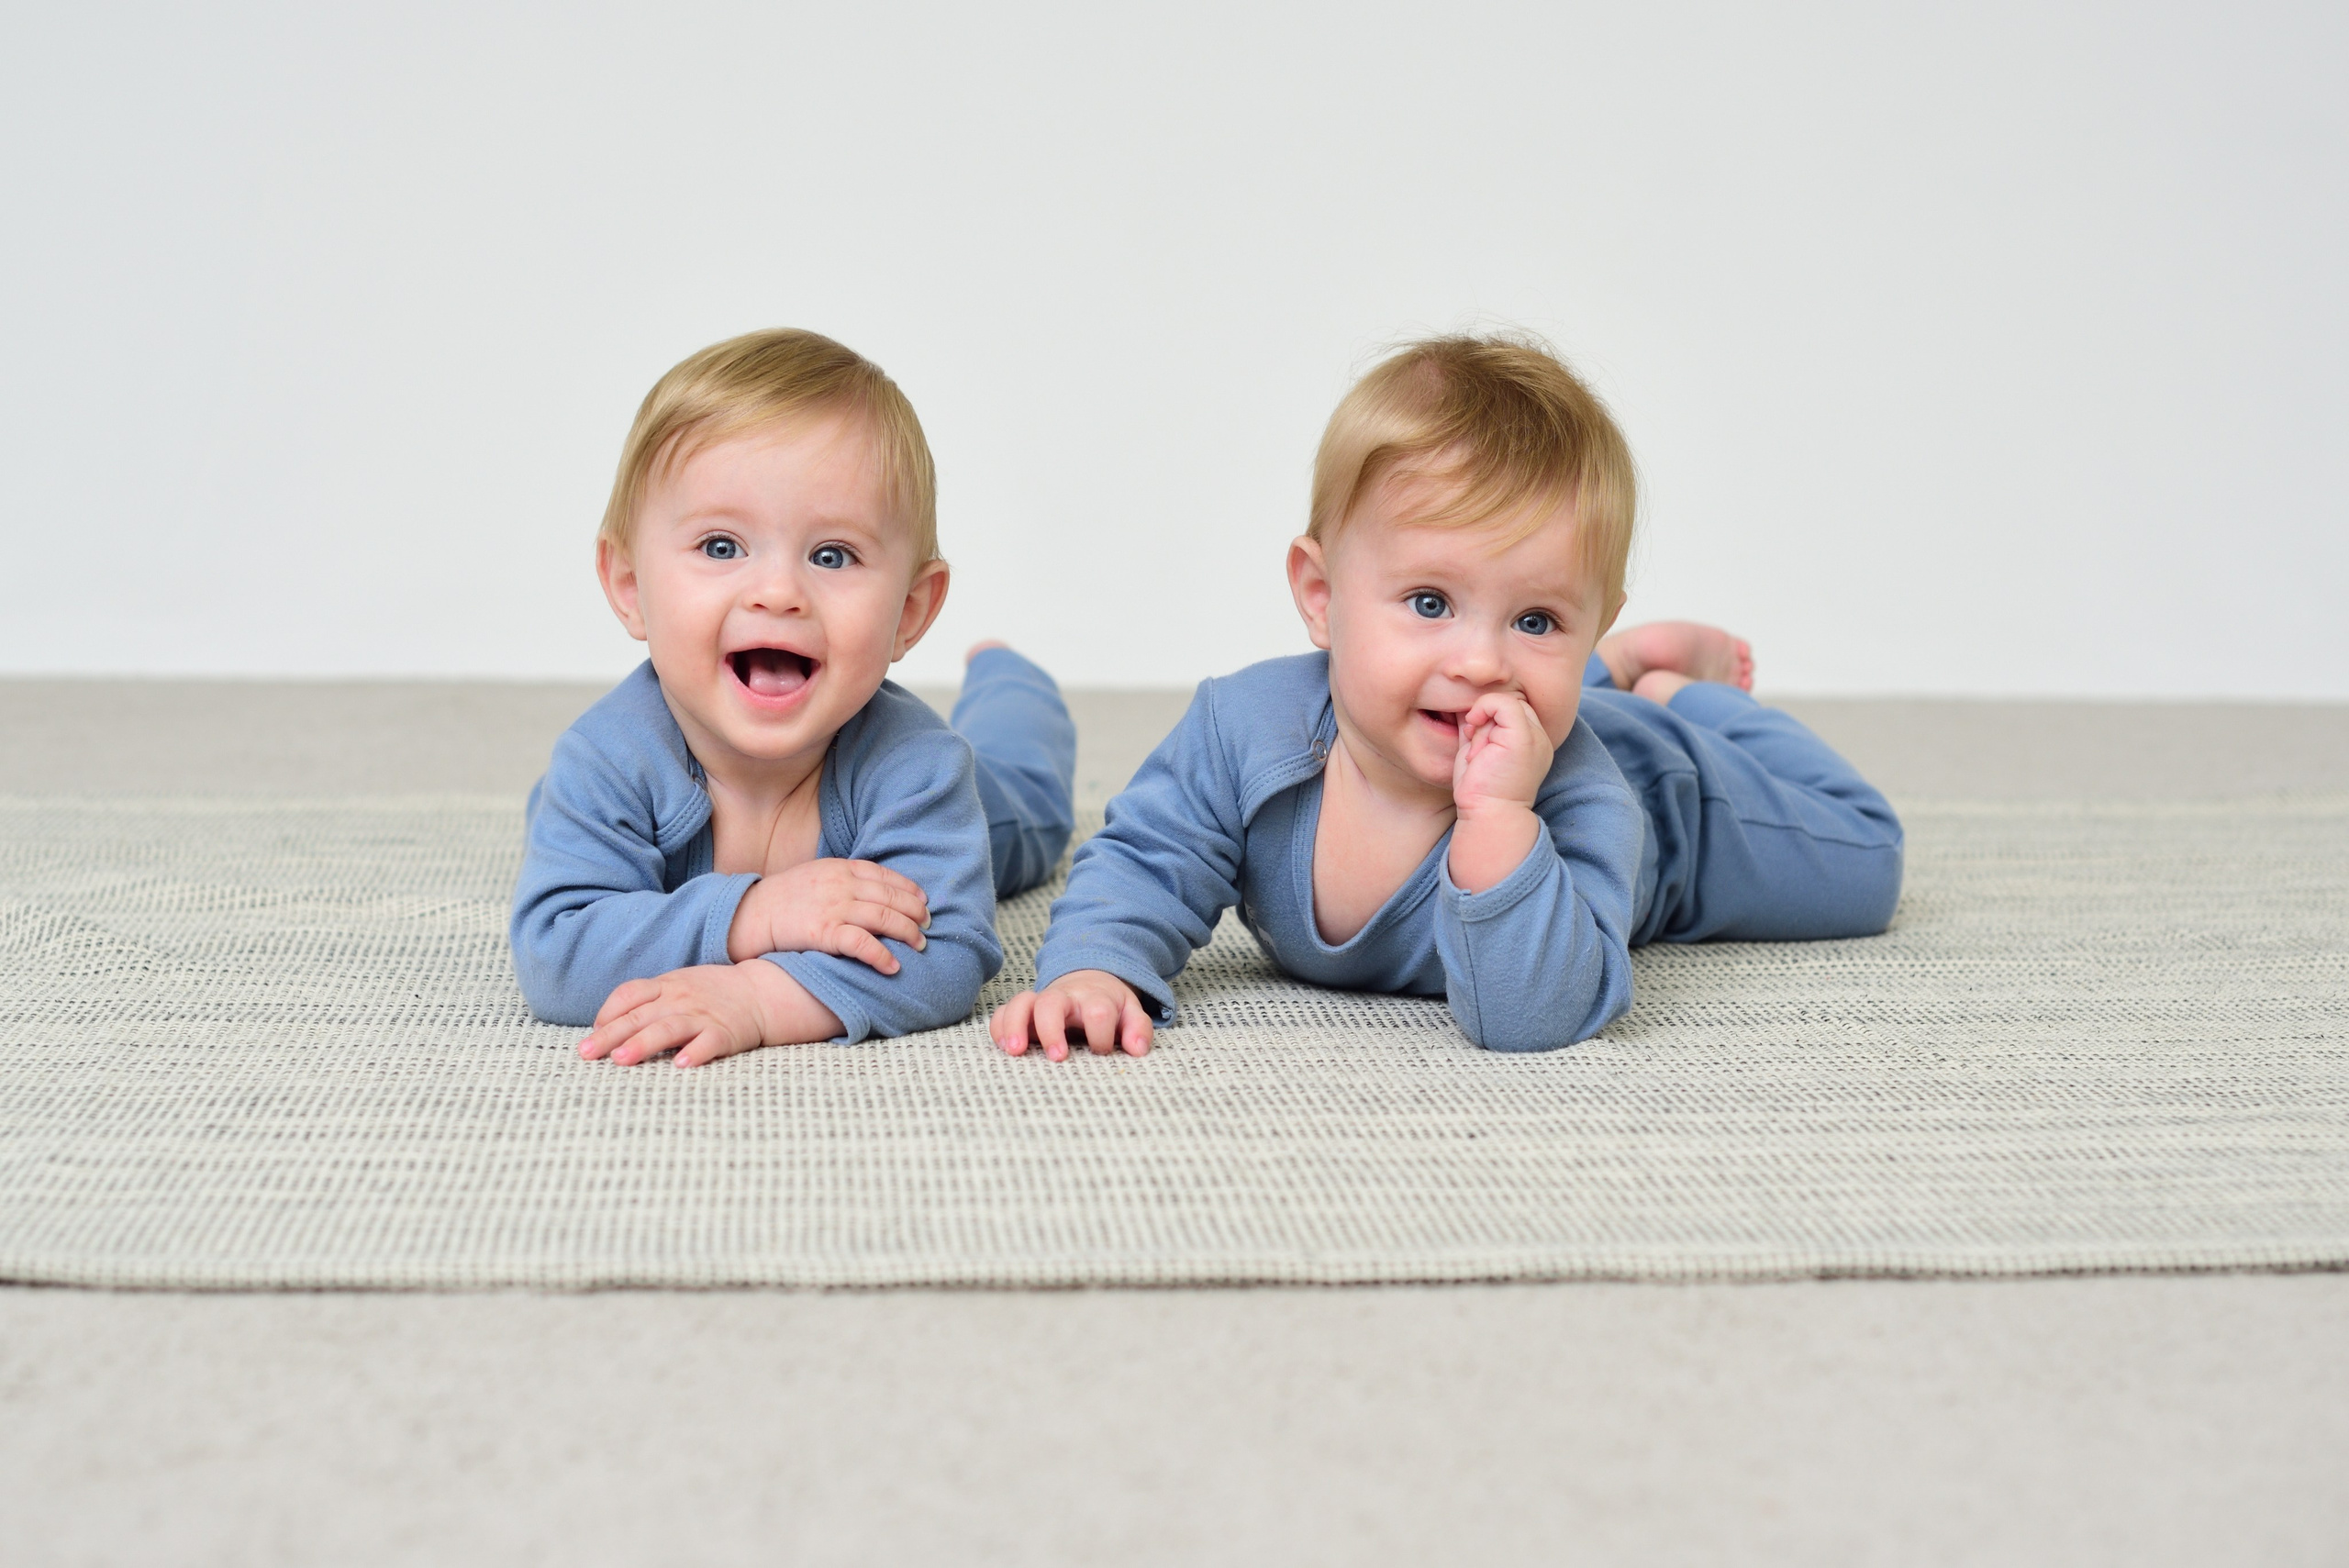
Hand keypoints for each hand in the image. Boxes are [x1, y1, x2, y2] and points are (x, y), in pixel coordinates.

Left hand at [579, 960, 842, 1067]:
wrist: (762, 992)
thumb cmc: (712, 993)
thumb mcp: (677, 985)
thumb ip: (646, 1001)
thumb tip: (605, 1023)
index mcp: (666, 986)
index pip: (628, 996)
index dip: (607, 1014)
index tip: (592, 1034)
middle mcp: (680, 999)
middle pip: (639, 1016)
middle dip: (610, 1035)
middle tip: (587, 1054)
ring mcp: (703, 1015)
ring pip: (667, 1028)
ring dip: (643, 1044)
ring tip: (621, 1060)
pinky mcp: (725, 1032)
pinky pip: (709, 1042)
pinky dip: (695, 1053)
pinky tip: (681, 1066)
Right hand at [727, 858, 930, 972]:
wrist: (751, 913)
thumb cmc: (784, 899)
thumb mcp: (816, 876)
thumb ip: (843, 880)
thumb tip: (873, 892)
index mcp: (840, 868)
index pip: (884, 875)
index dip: (908, 888)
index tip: (923, 901)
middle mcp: (841, 884)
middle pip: (890, 896)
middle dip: (915, 912)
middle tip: (927, 925)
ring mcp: (833, 907)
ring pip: (884, 917)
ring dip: (907, 932)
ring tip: (920, 944)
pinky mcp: (824, 932)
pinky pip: (862, 943)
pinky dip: (882, 955)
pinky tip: (894, 966)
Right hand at [991, 970, 1153, 1060]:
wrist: (1088, 982)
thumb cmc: (1109, 1006)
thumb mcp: (1130, 1013)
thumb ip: (1138, 1029)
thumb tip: (1137, 1050)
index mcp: (1094, 999)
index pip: (1097, 1011)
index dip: (1100, 1034)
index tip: (1101, 1051)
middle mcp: (1064, 997)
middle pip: (1051, 1003)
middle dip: (1051, 1029)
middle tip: (1057, 1057)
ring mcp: (1040, 1002)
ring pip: (1021, 1003)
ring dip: (1015, 1025)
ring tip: (1015, 1052)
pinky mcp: (1023, 1011)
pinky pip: (1003, 1012)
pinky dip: (999, 1027)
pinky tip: (1003, 1047)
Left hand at [1447, 691, 1552, 892]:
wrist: (1488, 815)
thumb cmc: (1479, 790)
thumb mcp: (1478, 750)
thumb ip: (1479, 726)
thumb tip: (1466, 703)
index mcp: (1532, 743)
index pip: (1513, 709)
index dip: (1490, 718)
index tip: (1474, 742)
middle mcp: (1540, 738)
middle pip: (1510, 703)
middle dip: (1486, 719)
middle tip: (1476, 750)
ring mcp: (1535, 737)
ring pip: (1504, 702)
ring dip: (1482, 723)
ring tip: (1478, 752)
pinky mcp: (1523, 738)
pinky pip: (1503, 703)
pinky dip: (1483, 709)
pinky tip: (1473, 729)